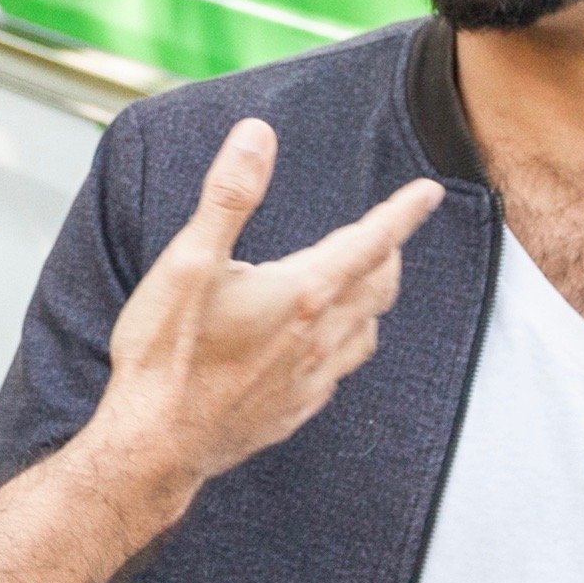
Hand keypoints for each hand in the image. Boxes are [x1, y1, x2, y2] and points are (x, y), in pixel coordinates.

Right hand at [0, 120, 442, 582]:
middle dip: (389, 253)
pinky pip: (341, 371)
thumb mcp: (187, 261)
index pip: (370, 241)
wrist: (153, 446)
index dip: (403, 213)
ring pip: (368, 331)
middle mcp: (318, 337)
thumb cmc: (165, 355)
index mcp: (301, 293)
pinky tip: (327, 345)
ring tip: (365, 281)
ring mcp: (310, 380)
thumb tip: (258, 135)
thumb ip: (229, 196)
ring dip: (375, 299)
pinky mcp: (294, 411)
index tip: (430, 193)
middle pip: (379, 286)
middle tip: (388, 232)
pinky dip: (349, 344)